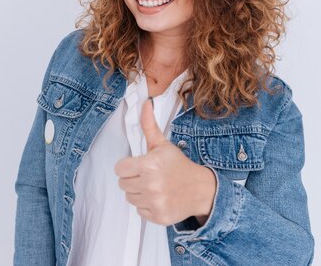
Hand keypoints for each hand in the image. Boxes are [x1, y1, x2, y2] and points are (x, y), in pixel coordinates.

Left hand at [114, 98, 216, 225]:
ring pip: (130, 198)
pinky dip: (147, 206)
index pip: (119, 169)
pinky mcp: (158, 216)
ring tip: (154, 186)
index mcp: (149, 165)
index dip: (127, 166)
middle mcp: (150, 185)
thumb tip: (145, 103)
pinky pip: (139, 211)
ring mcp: (155, 202)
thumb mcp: (162, 144)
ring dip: (139, 193)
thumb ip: (149, 125)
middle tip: (148, 176)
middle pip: (123, 184)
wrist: (201, 189)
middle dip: (133, 179)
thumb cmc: (179, 165)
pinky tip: (159, 198)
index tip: (139, 165)